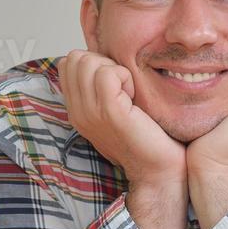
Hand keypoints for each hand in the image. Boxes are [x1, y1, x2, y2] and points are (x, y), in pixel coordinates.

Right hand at [59, 49, 184, 184]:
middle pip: (75, 58)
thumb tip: (106, 59)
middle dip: (103, 61)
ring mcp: (90, 112)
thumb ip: (103, 88)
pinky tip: (134, 95)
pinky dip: (125, 76)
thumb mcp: (116, 110)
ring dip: (115, 69)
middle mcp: (78, 111)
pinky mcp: (110, 112)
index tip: (116, 81)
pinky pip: (108, 74)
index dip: (95, 61)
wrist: (159, 170)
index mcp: (77, 109)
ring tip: (129, 92)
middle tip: (123, 85)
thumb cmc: (146, 138)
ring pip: (88, 62)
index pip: (68, 63)